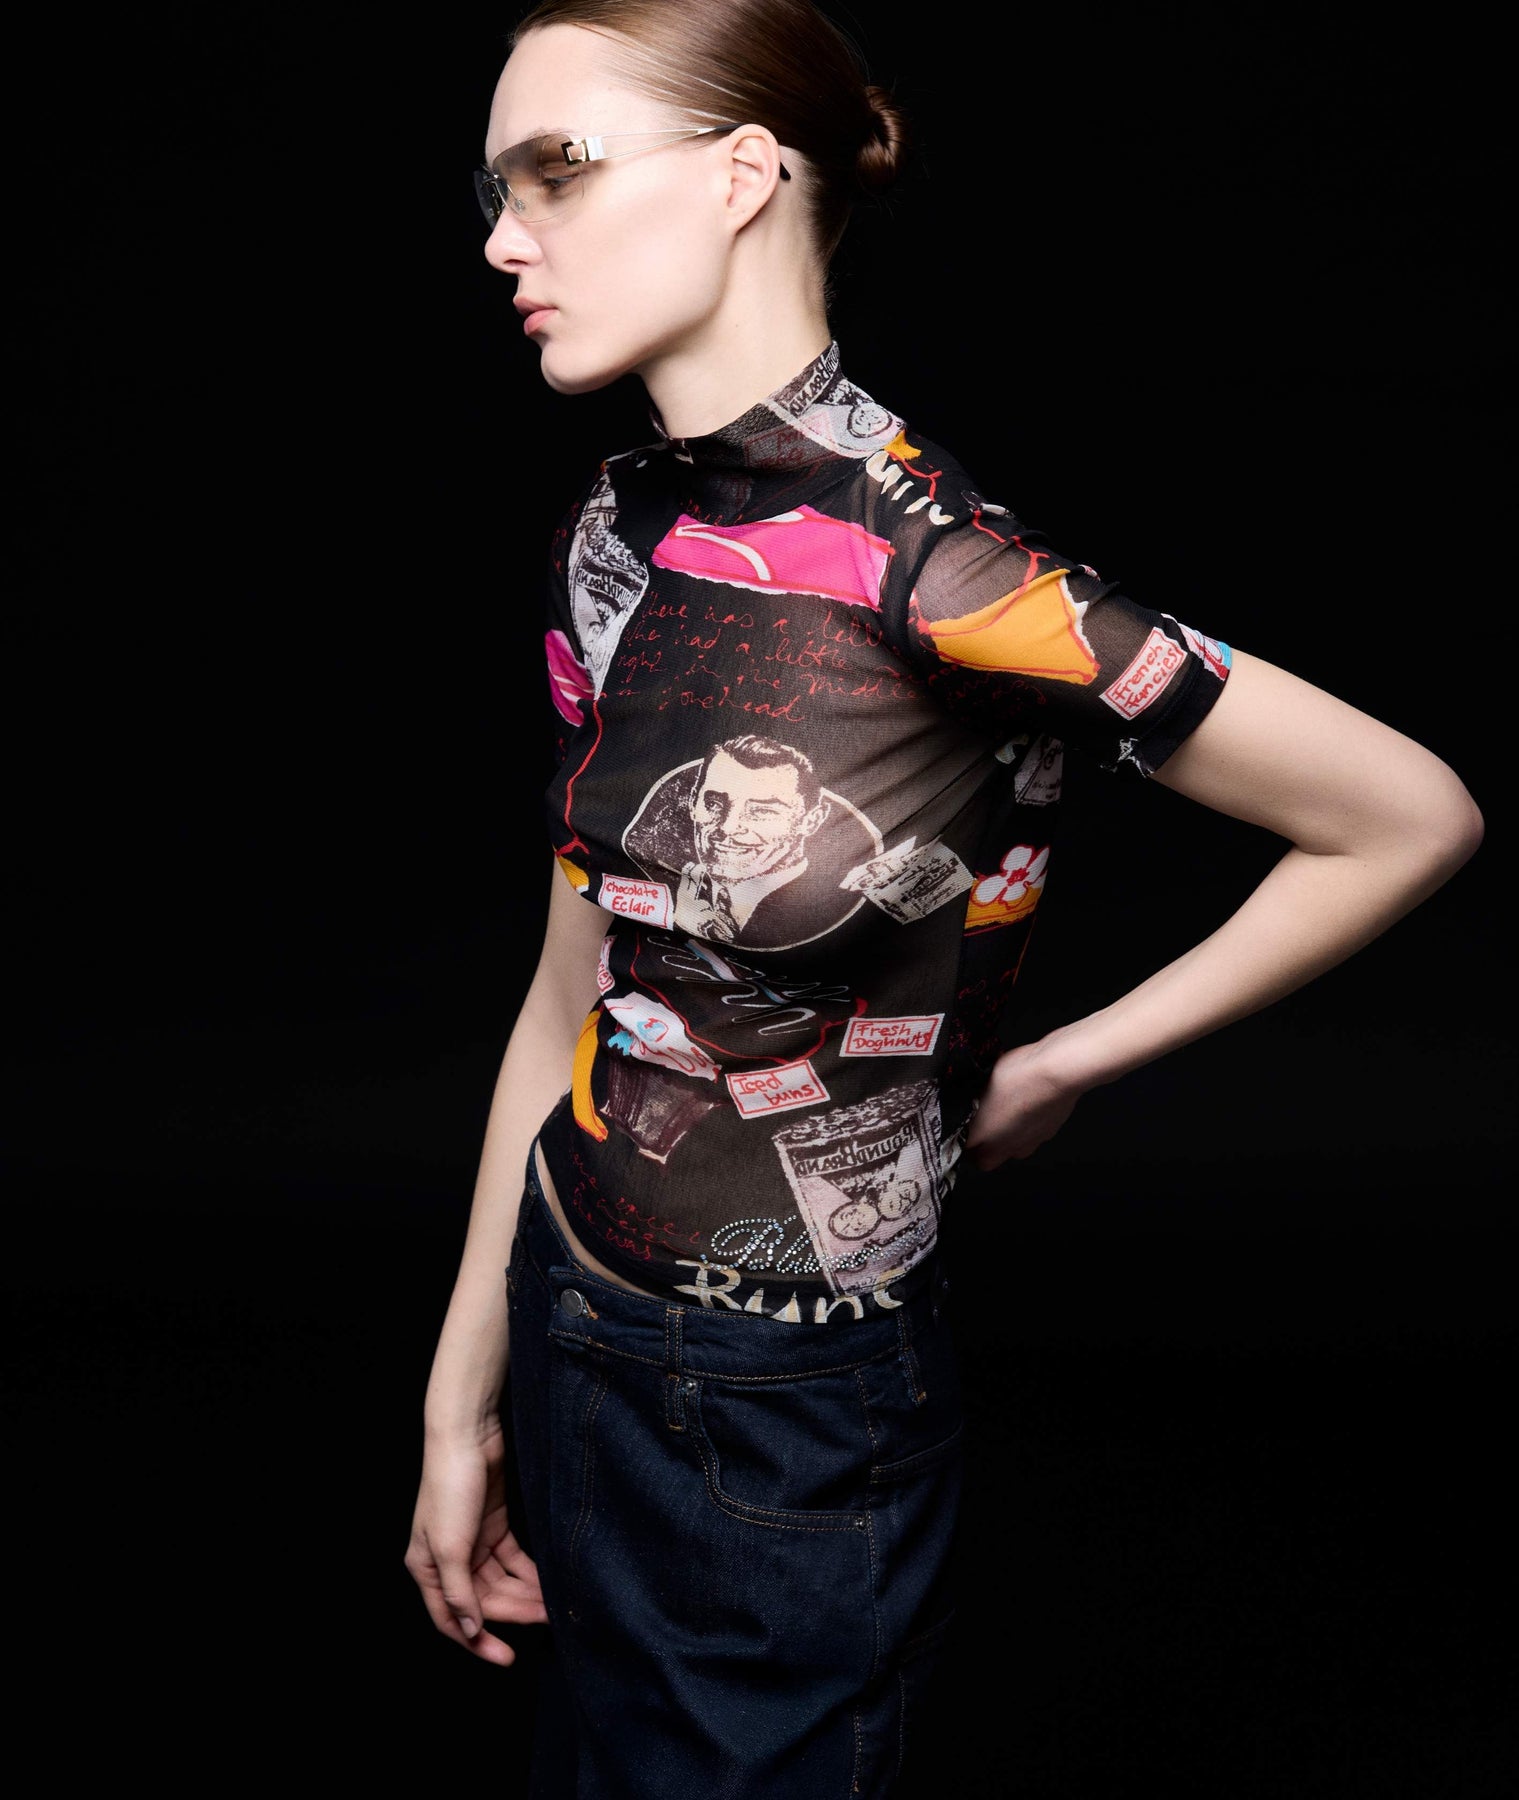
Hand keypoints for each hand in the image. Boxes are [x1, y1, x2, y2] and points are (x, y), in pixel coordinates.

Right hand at [404, 1418, 548, 1666]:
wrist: (468, 1435)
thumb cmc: (450, 1487)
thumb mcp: (451, 1545)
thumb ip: (460, 1592)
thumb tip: (470, 1630)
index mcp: (428, 1569)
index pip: (453, 1619)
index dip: (478, 1642)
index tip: (507, 1658)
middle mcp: (448, 1560)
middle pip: (483, 1600)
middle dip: (514, 1613)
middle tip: (546, 1621)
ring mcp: (471, 1542)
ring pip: (500, 1581)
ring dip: (524, 1594)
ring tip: (552, 1605)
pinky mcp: (492, 1526)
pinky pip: (511, 1560)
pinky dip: (527, 1572)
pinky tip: (545, 1582)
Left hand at [964, 1039, 1083, 1170]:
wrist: (1056, 1073)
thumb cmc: (1018, 1075)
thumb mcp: (982, 1080)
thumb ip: (973, 1097)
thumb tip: (972, 1097)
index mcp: (982, 1136)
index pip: (963, 1149)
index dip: (961, 1137)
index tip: (962, 1126)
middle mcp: (1005, 1146)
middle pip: (985, 1160)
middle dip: (980, 1148)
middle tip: (980, 1126)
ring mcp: (1028, 1142)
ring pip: (1010, 1151)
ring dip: (1005, 1140)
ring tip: (1005, 1115)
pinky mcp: (1046, 1134)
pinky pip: (1030, 1138)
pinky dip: (1026, 1128)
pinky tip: (1026, 1108)